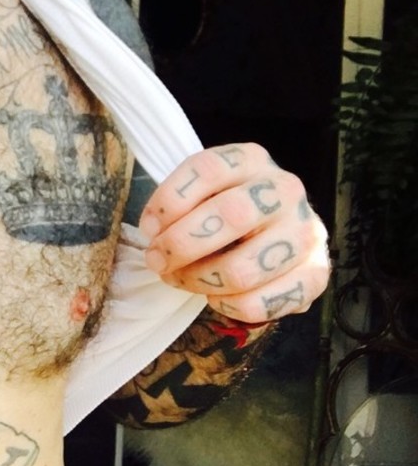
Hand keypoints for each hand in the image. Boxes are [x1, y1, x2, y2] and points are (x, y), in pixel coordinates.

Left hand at [139, 144, 330, 322]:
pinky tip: (217, 297)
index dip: (169, 201)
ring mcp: (306, 232)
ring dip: (199, 281)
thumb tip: (154, 234)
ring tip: (182, 280)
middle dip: (181, 246)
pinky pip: (261, 302)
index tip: (149, 228)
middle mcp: (286, 189)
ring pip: (242, 268)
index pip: (207, 169)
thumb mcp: (204, 192)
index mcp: (252, 159)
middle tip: (157, 261)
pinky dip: (228, 306)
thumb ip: (180, 205)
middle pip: (230, 215)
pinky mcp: (317, 274)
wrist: (279, 233)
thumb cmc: (226, 212)